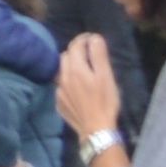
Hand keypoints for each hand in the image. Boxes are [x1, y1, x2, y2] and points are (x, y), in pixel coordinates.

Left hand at [51, 29, 121, 146]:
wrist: (95, 128)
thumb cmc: (105, 101)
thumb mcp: (106, 76)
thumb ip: (98, 56)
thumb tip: (93, 38)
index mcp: (75, 69)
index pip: (74, 46)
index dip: (82, 39)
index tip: (91, 38)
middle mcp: (63, 78)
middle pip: (65, 56)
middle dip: (75, 50)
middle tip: (89, 51)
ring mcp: (59, 91)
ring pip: (61, 71)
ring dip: (70, 65)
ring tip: (83, 66)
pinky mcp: (59, 102)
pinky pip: (61, 85)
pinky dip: (68, 80)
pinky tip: (77, 85)